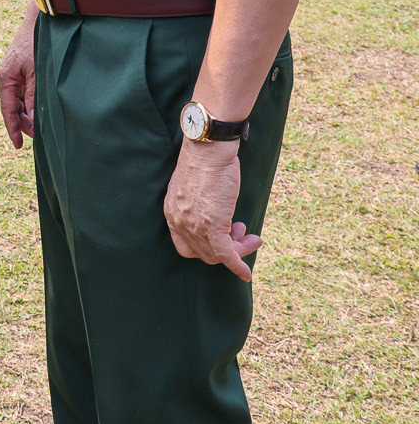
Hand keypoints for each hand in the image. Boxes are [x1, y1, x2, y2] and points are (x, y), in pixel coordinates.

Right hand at [0, 7, 38, 146]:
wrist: (38, 22)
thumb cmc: (36, 45)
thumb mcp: (36, 74)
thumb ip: (33, 97)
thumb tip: (32, 121)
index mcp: (5, 80)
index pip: (8, 111)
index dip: (13, 129)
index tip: (18, 146)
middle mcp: (7, 79)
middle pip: (13, 108)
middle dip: (23, 124)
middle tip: (40, 136)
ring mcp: (14, 76)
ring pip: (19, 102)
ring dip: (28, 114)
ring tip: (42, 125)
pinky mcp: (22, 72)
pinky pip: (24, 93)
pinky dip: (31, 104)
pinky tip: (41, 109)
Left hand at [164, 139, 260, 279]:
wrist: (209, 150)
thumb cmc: (205, 163)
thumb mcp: (194, 188)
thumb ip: (197, 206)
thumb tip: (214, 217)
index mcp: (172, 213)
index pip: (185, 246)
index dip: (206, 248)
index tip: (223, 239)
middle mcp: (179, 222)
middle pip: (203, 253)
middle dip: (226, 248)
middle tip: (243, 233)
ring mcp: (195, 225)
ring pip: (217, 255)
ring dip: (238, 251)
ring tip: (251, 237)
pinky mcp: (213, 226)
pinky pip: (226, 255)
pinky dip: (237, 265)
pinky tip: (246, 273)